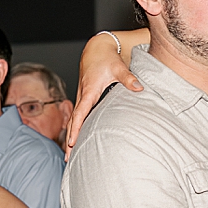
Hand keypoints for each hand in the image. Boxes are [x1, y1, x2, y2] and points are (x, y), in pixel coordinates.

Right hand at [67, 30, 147, 152]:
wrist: (97, 49)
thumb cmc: (107, 58)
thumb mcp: (119, 67)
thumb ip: (129, 79)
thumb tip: (139, 88)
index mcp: (89, 91)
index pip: (80, 113)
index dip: (76, 128)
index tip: (72, 142)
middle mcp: (83, 95)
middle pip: (73, 121)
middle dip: (70, 139)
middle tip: (67, 158)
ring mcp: (82, 97)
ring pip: (74, 119)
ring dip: (71, 136)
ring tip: (68, 155)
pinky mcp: (84, 97)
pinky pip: (77, 115)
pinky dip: (74, 128)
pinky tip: (75, 139)